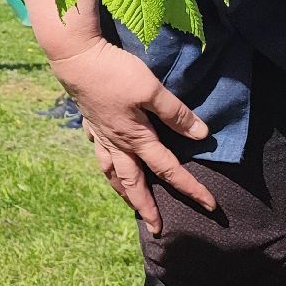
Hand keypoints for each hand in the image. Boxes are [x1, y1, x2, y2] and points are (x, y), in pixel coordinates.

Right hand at [24, 0, 214, 233]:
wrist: (76, 58)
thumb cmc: (115, 73)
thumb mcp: (152, 90)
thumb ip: (175, 114)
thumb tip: (201, 135)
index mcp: (136, 138)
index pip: (168, 169)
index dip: (190, 187)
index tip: (209, 206)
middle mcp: (117, 142)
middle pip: (133, 182)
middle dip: (146, 206)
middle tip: (156, 227)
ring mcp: (100, 134)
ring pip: (111, 171)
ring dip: (122, 190)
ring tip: (128, 201)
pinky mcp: (90, 122)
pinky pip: (98, 151)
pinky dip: (105, 163)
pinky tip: (107, 161)